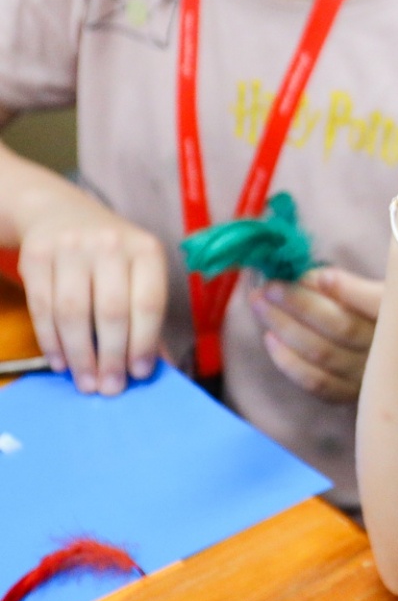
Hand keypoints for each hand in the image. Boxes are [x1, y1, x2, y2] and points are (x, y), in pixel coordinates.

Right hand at [16, 192, 164, 395]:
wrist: (60, 212)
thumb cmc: (110, 256)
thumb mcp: (137, 272)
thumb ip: (146, 315)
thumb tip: (159, 367)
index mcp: (146, 250)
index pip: (149, 303)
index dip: (144, 343)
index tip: (140, 373)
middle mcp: (111, 244)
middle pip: (111, 311)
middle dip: (111, 356)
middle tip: (110, 387)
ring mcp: (71, 248)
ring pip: (73, 313)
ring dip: (80, 355)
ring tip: (87, 382)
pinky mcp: (36, 256)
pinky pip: (42, 308)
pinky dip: (52, 341)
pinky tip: (61, 363)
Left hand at [251, 267, 382, 402]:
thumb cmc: (395, 319)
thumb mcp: (388, 294)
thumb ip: (354, 286)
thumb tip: (310, 276)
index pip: (376, 301)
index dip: (342, 287)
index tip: (309, 273)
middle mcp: (391, 351)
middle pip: (341, 326)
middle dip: (299, 303)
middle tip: (269, 285)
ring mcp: (371, 378)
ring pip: (322, 353)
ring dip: (285, 327)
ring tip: (260, 304)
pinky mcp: (353, 395)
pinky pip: (317, 383)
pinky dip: (289, 361)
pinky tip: (270, 339)